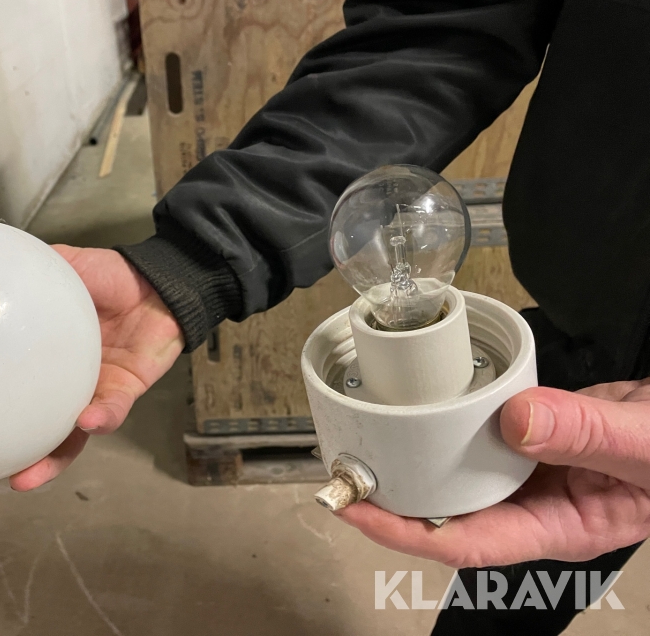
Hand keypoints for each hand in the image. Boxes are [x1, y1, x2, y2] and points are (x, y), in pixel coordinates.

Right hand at [0, 245, 183, 492]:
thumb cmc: (108, 277)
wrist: (156, 279)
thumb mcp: (60, 268)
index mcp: (44, 363)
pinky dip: (101, 417)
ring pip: (70, 440)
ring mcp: (95, 393)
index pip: (7, 398)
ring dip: (50, 461)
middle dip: (6, 463)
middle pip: (33, 436)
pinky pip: (113, 410)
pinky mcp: (127, 390)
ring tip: (23, 478)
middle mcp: (66, 387)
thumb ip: (24, 274)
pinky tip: (85, 421)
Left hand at [335, 378, 649, 567]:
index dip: (405, 532)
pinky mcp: (528, 440)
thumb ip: (590, 434)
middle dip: (393, 501)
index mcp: (559, 528)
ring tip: (364, 446)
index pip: (467, 543)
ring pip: (458, 478)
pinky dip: (445, 431)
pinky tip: (415, 419)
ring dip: (412, 467)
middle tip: (343, 472)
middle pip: (448, 514)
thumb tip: (516, 423)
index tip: (357, 508)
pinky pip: (477, 440)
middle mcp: (534, 505)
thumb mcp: (647, 446)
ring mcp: (529, 473)